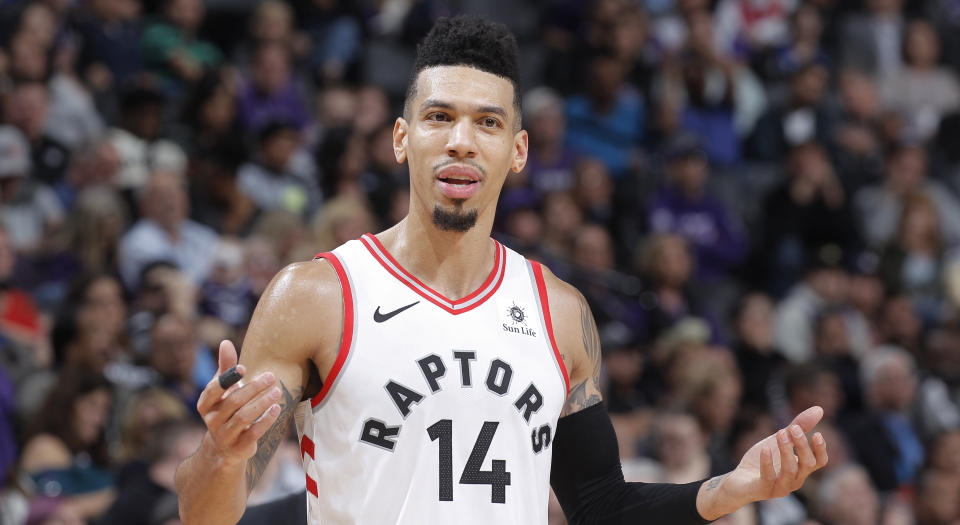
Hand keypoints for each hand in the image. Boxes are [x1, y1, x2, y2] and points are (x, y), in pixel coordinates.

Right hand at [195, 340, 281, 463]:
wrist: (226, 446)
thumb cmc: (227, 409)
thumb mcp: (225, 390)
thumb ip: (225, 367)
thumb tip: (225, 342)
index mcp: (205, 404)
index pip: (213, 390)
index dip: (227, 379)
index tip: (243, 368)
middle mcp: (211, 421)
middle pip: (233, 402)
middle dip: (253, 388)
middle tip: (271, 376)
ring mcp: (224, 435)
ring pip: (243, 417)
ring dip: (262, 403)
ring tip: (277, 391)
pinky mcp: (239, 447)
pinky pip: (253, 433)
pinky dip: (266, 420)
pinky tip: (277, 408)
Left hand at [698, 406, 828, 519]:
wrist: (738, 480)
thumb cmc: (762, 460)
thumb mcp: (779, 440)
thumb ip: (797, 427)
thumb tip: (819, 409)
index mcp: (801, 469)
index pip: (819, 462)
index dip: (820, 449)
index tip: (817, 433)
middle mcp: (794, 480)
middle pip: (807, 464)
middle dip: (801, 445)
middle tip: (792, 428)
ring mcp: (779, 487)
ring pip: (790, 470)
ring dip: (786, 450)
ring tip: (780, 433)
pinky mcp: (763, 490)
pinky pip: (768, 477)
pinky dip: (767, 462)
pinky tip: (765, 448)